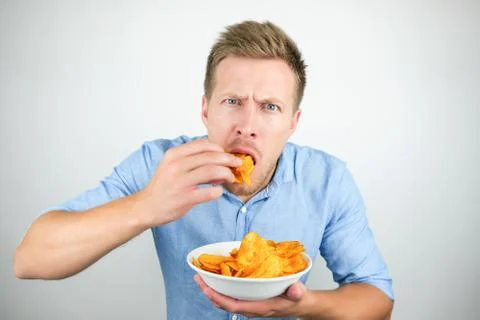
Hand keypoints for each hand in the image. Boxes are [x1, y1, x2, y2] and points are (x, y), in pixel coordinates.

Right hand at [136, 139, 241, 225]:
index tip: (226, 154)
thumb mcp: (173, 166)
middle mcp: (176, 166)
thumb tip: (218, 161)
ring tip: (231, 177)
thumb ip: (193, 161)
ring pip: (212, 171)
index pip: (202, 145)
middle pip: (210, 157)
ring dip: (226, 173)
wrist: (147, 206)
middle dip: (228, 159)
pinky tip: (219, 191)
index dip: (218, 148)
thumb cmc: (163, 186)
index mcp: (174, 155)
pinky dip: (218, 191)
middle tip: (237, 164)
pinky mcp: (185, 198)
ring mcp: (181, 182)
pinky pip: (209, 192)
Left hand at [194, 274, 309, 317]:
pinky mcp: (248, 300)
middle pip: (224, 304)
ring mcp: (248, 305)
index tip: (207, 289)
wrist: (299, 304)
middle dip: (209, 292)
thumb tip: (295, 290)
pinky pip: (230, 297)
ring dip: (212, 291)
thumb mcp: (298, 294)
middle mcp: (250, 308)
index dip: (219, 299)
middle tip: (198, 279)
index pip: (234, 306)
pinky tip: (216, 279)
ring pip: (225, 301)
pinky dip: (220, 289)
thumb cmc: (296, 299)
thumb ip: (296, 292)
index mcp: (259, 307)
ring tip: (201, 278)